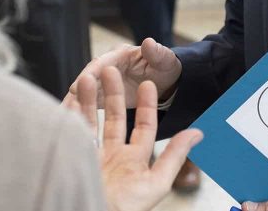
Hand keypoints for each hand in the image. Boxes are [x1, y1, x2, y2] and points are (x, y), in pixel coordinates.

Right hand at [64, 38, 182, 108]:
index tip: (80, 82)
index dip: (91, 73)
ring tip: (61, 116)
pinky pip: (88, 104)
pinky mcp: (103, 96)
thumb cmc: (165, 67)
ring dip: (73, 103)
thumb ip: (157, 53)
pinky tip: (70, 124)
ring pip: (84, 92)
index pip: (102, 63)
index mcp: (120, 54)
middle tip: (66, 103)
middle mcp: (107, 66)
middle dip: (77, 90)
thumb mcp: (165, 60)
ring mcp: (103, 82)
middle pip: (88, 78)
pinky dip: (79, 112)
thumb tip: (148, 42)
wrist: (166, 81)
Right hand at [67, 69, 202, 210]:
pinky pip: (70, 132)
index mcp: (133, 160)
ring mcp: (92, 157)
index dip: (146, 105)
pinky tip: (70, 98)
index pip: (143, 126)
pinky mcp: (71, 158)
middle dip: (113, 93)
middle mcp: (112, 157)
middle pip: (114, 118)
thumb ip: (174, 155)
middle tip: (111, 69)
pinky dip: (69, 114)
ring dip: (88, 99)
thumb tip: (198, 133)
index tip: (148, 83)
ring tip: (87, 77)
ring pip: (90, 120)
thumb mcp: (156, 181)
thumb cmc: (126, 208)